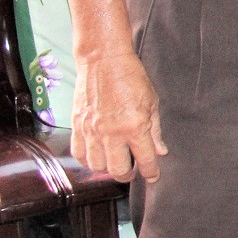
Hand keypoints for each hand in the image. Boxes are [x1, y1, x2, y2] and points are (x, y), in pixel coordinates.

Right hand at [72, 48, 166, 182]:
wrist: (103, 61)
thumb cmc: (132, 78)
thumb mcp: (152, 103)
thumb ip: (155, 130)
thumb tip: (160, 152)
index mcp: (135, 126)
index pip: (145, 160)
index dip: (151, 172)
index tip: (153, 176)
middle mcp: (111, 133)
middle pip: (117, 170)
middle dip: (127, 175)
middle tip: (132, 172)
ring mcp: (91, 131)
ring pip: (97, 166)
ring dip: (107, 168)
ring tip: (114, 162)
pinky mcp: (77, 126)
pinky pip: (79, 154)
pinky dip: (88, 160)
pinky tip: (97, 155)